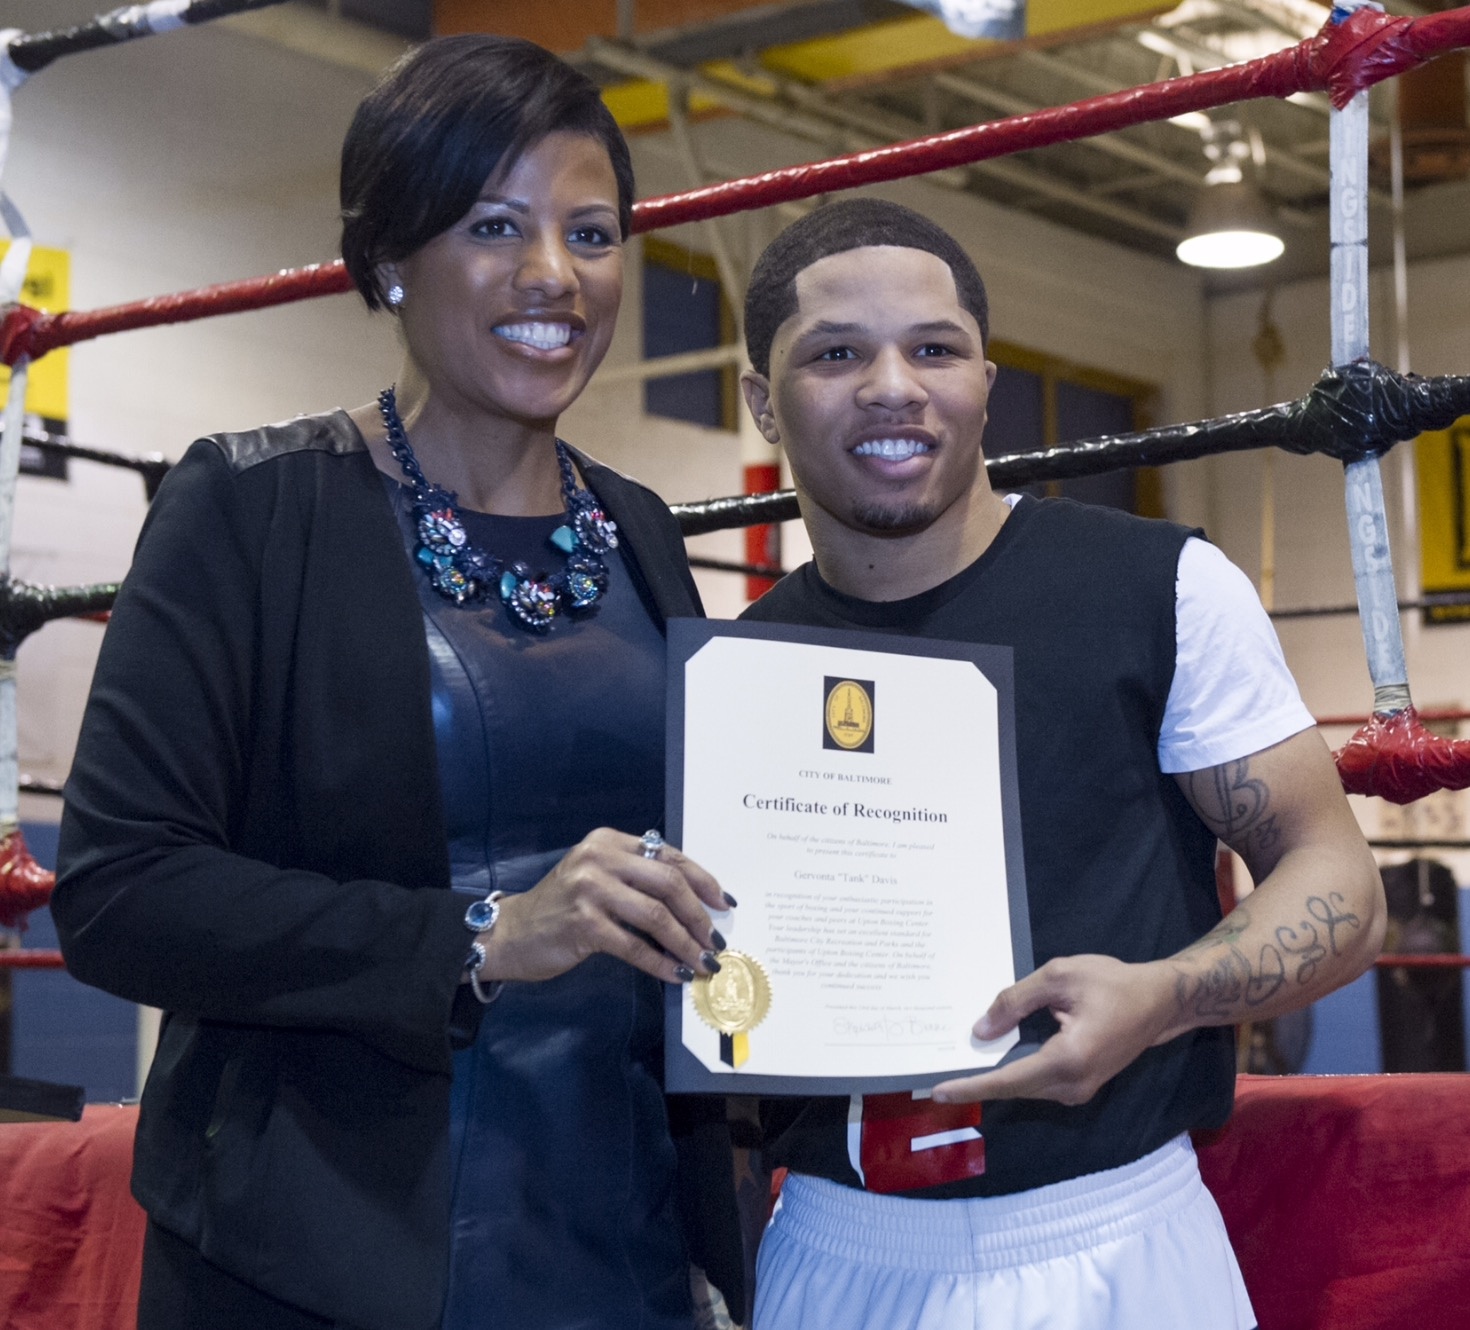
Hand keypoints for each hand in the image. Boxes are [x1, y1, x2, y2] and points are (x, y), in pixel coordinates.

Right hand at [476, 828, 730, 985]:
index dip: (702, 880)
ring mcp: (590, 890)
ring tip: (703, 961)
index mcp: (609, 841)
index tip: (723, 902)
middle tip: (715, 940)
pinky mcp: (583, 924)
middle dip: (699, 915)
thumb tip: (694, 903)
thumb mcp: (597, 877)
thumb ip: (636, 878)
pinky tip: (676, 975)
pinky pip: (635, 946)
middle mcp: (600, 858)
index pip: (669, 855)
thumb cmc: (561, 907)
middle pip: (669, 883)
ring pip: (657, 916)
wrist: (511, 933)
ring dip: (686, 943)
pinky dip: (661, 963)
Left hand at [931, 954, 1175, 1105]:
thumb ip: (1016, 1001)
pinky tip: (992, 1061)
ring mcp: (1079, 1090)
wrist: (1159, 1002)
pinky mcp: (1081, 1086)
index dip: (971, 1085)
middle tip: (935, 1077)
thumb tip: (980, 1031)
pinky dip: (1013, 1074)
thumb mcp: (1059, 976)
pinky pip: (1038, 1083)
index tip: (937, 1091)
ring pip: (1025, 1088)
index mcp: (1068, 1058)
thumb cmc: (1112, 983)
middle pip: (1013, 1088)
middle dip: (976, 1084)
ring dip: (993, 1079)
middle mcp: (1073, 1084)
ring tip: (956, 1067)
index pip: (1008, 1079)